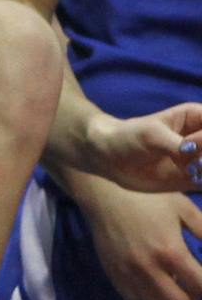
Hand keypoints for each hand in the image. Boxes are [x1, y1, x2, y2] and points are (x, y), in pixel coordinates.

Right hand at [72, 177, 201, 299]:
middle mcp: (150, 267)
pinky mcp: (112, 271)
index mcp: (171, 251)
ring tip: (166, 280)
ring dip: (165, 296)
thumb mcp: (182, 206)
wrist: (104, 193)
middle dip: (189, 297)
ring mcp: (128, 272)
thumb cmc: (146, 197)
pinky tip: (145, 278)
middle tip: (190, 285)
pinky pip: (131, 297)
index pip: (199, 285)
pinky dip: (142, 293)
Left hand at [85, 104, 201, 195]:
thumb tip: (198, 154)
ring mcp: (201, 159)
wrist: (107, 157)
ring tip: (193, 174)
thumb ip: (179, 145)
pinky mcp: (195, 180)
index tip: (191, 146)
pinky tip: (196, 182)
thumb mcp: (152, 135)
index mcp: (198, 117)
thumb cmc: (127, 136)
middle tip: (195, 166)